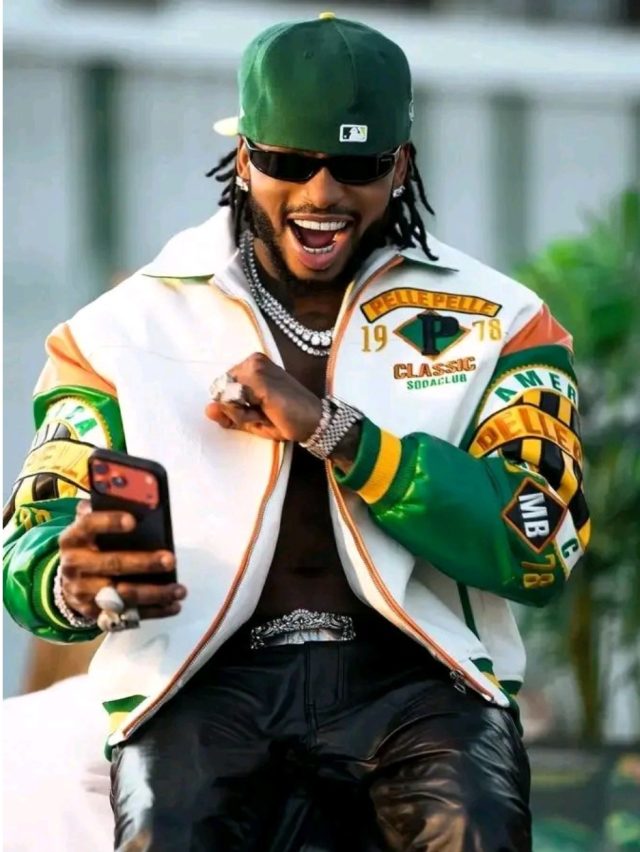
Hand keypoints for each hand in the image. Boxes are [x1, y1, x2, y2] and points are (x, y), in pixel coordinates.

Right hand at [58, 501, 185, 620]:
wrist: (68, 582)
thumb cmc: (90, 545)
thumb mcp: (91, 527)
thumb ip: (105, 510)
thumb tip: (129, 493)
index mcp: (73, 537)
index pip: (88, 525)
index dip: (109, 522)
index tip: (133, 520)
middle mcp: (74, 565)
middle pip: (111, 564)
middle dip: (143, 563)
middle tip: (171, 560)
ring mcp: (83, 592)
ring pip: (121, 594)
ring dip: (154, 593)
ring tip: (179, 589)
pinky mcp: (94, 613)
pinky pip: (126, 615)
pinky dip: (153, 611)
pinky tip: (174, 605)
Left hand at [205, 353, 321, 441]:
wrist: (314, 421)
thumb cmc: (285, 420)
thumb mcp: (251, 420)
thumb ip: (228, 415)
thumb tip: (208, 408)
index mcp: (251, 365)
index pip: (221, 389)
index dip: (232, 408)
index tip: (257, 412)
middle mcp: (252, 360)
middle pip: (221, 392)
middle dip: (236, 410)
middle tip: (263, 414)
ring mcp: (254, 366)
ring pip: (226, 397)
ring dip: (241, 413)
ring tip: (266, 413)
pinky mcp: (258, 376)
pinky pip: (233, 401)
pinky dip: (245, 415)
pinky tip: (266, 413)